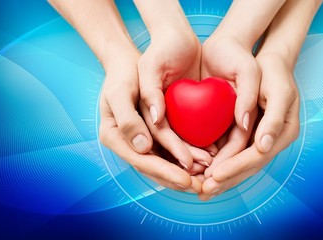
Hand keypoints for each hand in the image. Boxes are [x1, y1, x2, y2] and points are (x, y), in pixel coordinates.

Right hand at [98, 53, 200, 191]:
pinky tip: (207, 159)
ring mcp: (142, 139)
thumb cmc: (124, 73)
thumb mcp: (120, 91)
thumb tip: (143, 147)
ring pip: (166, 161)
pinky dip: (189, 156)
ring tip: (208, 175)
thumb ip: (128, 119)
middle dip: (179, 178)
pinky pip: (172, 150)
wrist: (131, 63)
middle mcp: (128, 143)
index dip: (165, 172)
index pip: (142, 161)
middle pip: (155, 167)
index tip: (186, 179)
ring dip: (187, 171)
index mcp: (114, 137)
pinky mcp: (155, 134)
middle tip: (202, 186)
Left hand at [199, 53, 299, 199]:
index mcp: (283, 132)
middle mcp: (272, 140)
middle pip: (248, 166)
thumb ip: (273, 118)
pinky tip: (203, 172)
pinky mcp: (247, 133)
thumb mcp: (278, 90)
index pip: (258, 157)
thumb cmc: (274, 72)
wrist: (267, 60)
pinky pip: (233, 153)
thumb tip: (263, 146)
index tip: (215, 176)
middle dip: (226, 180)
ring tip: (201, 190)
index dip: (236, 168)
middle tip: (203, 191)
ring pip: (239, 164)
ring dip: (221, 179)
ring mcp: (259, 138)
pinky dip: (219, 164)